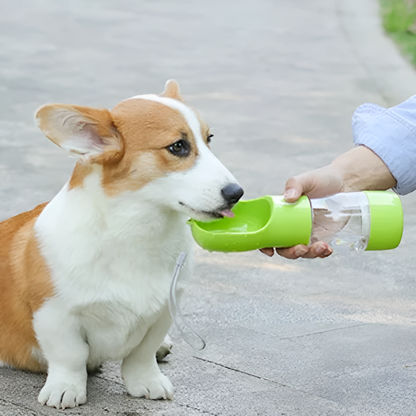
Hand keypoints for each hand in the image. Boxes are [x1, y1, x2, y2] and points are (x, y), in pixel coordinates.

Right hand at [262, 146, 395, 259]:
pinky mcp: (321, 237)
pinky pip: (318, 251)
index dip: (265, 243)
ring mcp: (306, 233)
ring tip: (321, 246)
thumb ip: (295, 185)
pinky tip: (328, 249)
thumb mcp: (306, 179)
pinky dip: (322, 253)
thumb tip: (288, 197)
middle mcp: (291, 225)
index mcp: (281, 213)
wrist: (346, 183)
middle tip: (301, 248)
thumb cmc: (322, 179)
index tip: (269, 250)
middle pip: (283, 247)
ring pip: (301, 252)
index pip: (267, 231)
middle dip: (290, 252)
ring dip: (308, 254)